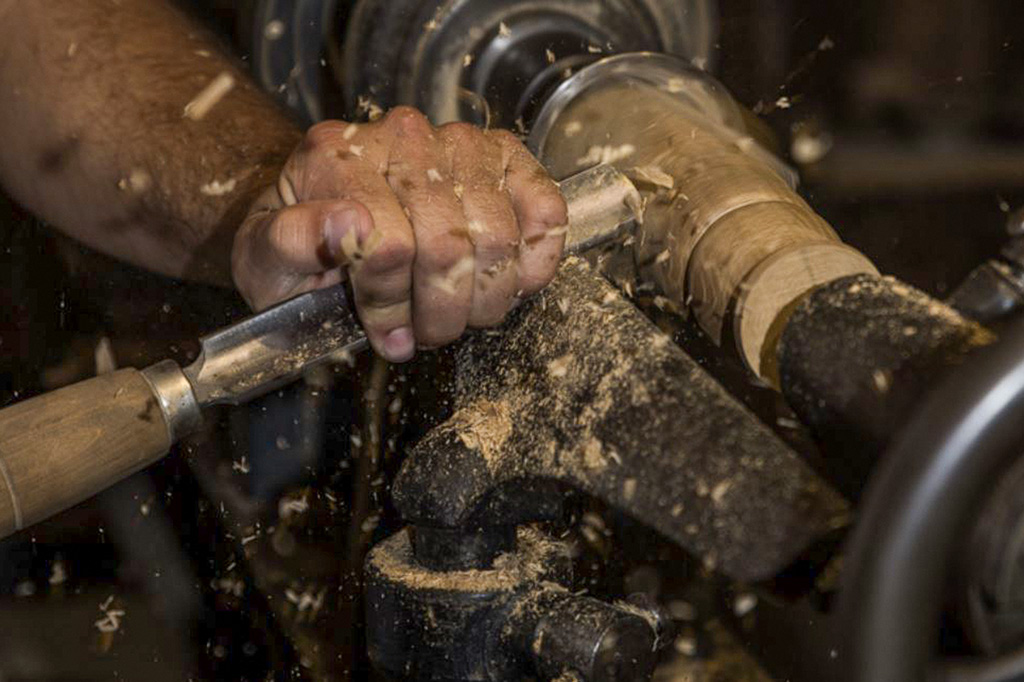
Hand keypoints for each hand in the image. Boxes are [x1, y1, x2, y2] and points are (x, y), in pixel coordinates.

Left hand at [232, 107, 566, 362]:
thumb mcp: (264, 256)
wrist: (326, 214)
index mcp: (336, 157)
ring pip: (497, 235)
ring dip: (485, 297)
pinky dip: (537, 259)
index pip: (387, 243)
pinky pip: (542, 208)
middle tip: (429, 334)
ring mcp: (458, 143)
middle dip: (441, 310)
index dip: (391, 303)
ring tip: (461, 315)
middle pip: (448, 244)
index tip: (387, 335)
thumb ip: (291, 240)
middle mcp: (401, 138)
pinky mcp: (503, 158)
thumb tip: (346, 225)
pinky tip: (511, 285)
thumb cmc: (298, 246)